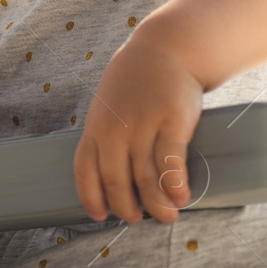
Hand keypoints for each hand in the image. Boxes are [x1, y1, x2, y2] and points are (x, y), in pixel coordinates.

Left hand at [73, 38, 203, 224]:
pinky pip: (170, 162)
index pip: (85, 170)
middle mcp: (116, 129)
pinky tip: (181, 197)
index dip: (91, 197)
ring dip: (156, 204)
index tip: (99, 215)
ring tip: (167, 216)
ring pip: (145, 178)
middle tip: (138, 219)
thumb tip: (113, 174)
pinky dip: (175, 185)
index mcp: (96, 127)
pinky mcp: (172, 122)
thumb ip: (107, 135)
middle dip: (126, 207)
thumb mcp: (108, 105)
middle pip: (115, 181)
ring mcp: (143, 125)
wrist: (168, 48)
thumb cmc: (137, 82)